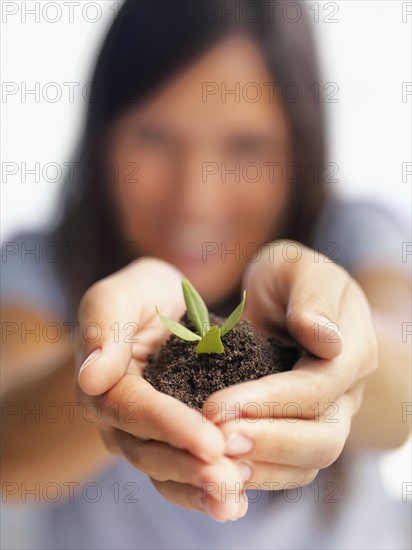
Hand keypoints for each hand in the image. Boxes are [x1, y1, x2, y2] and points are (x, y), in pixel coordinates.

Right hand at [76, 257, 247, 521]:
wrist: (159, 308)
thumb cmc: (141, 296)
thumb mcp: (121, 295)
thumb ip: (103, 326)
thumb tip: (90, 377)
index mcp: (103, 382)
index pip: (135, 409)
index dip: (171, 427)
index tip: (211, 442)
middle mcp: (117, 417)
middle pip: (148, 450)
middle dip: (188, 467)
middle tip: (228, 480)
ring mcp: (141, 433)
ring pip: (164, 470)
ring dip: (197, 489)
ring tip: (234, 501)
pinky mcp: (168, 440)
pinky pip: (179, 472)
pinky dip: (202, 491)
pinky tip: (234, 502)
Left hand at [203, 241, 377, 491]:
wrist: (286, 299)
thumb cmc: (290, 278)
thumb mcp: (299, 267)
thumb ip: (314, 295)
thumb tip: (323, 338)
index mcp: (353, 348)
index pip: (320, 387)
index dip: (271, 401)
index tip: (217, 406)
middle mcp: (346, 391)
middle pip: (322, 437)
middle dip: (268, 442)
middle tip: (215, 441)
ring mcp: (327, 415)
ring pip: (308, 462)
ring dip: (260, 466)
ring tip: (214, 463)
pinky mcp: (301, 429)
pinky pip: (289, 467)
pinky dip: (257, 473)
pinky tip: (220, 471)